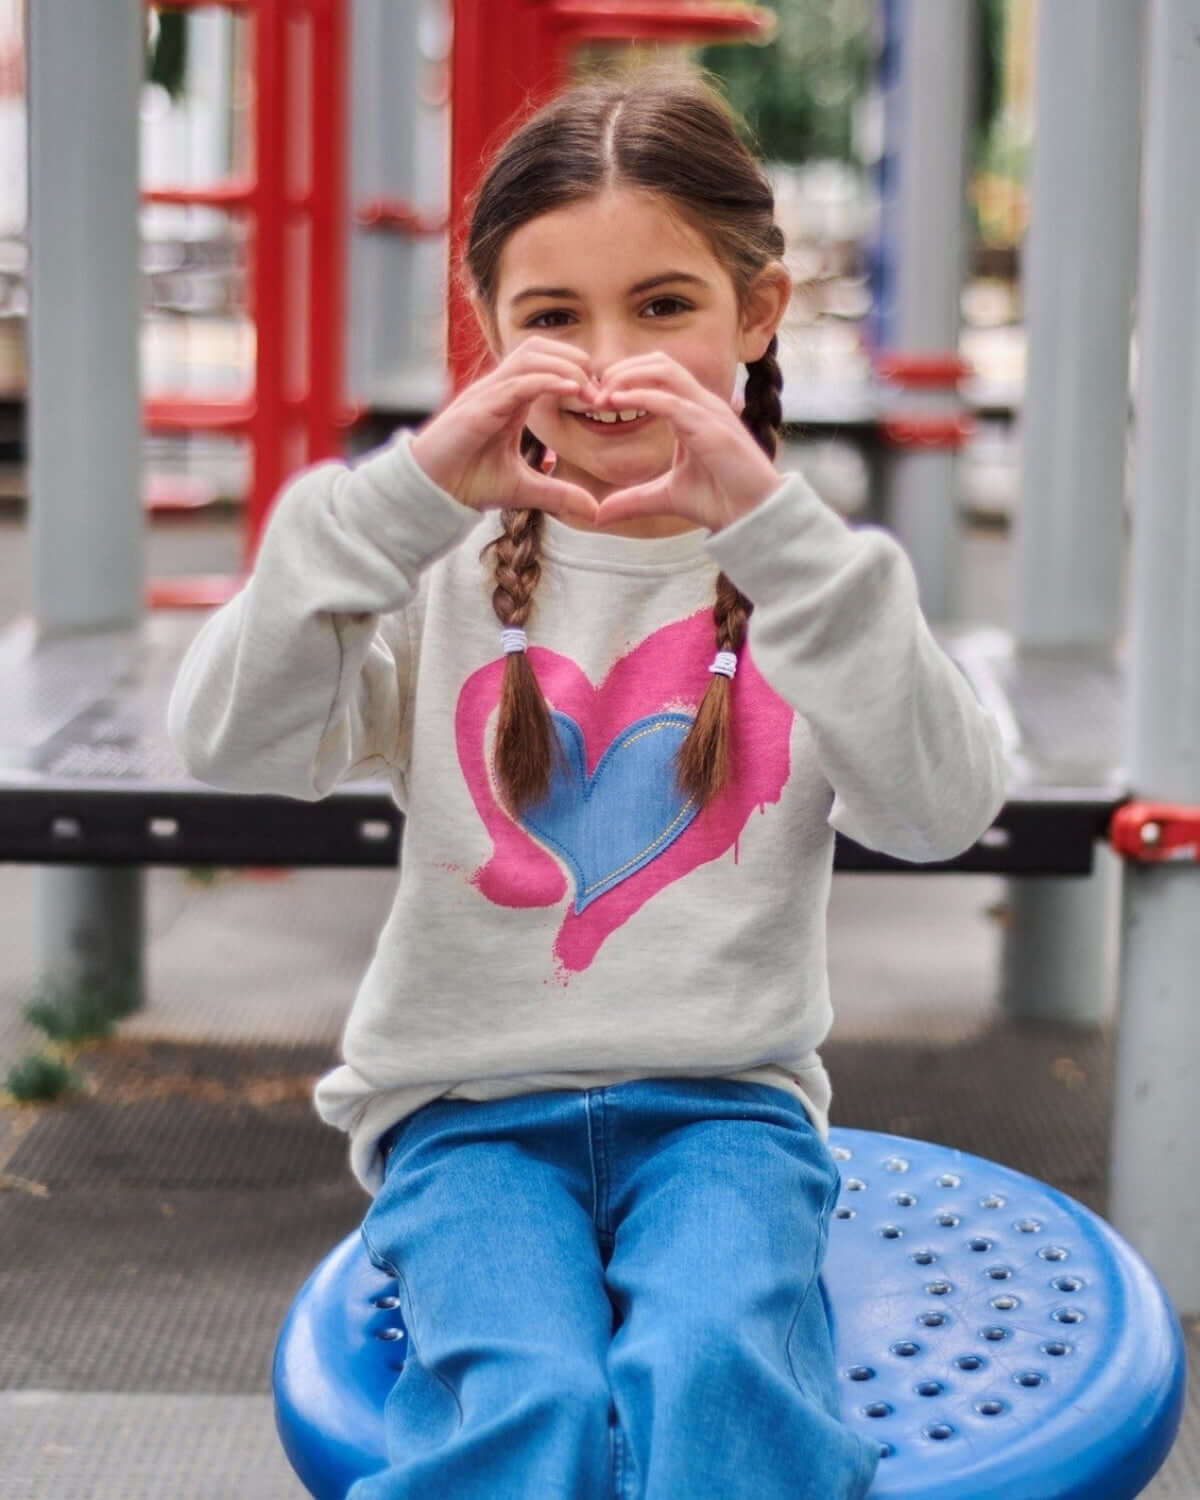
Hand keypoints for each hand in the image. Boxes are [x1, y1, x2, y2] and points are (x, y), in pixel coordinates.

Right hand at [409, 337, 601, 522]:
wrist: (432, 492)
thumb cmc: (468, 483)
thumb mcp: (525, 490)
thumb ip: (559, 494)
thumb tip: (594, 511)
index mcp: (510, 398)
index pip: (546, 362)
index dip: (576, 371)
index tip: (601, 398)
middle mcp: (499, 388)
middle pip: (541, 347)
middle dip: (575, 360)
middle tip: (600, 391)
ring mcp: (488, 393)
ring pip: (531, 356)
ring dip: (565, 366)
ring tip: (589, 389)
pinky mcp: (480, 407)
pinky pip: (519, 382)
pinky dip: (548, 381)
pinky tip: (573, 391)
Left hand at [590, 353, 783, 531]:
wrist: (753, 518)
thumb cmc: (720, 502)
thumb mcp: (665, 498)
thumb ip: (633, 500)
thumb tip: (599, 514)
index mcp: (693, 412)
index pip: (658, 374)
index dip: (625, 379)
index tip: (595, 399)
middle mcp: (703, 404)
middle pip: (660, 362)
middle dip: (623, 370)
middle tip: (593, 393)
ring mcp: (710, 412)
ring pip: (666, 371)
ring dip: (629, 377)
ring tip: (602, 395)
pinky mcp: (712, 429)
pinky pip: (672, 401)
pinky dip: (642, 397)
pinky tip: (618, 403)